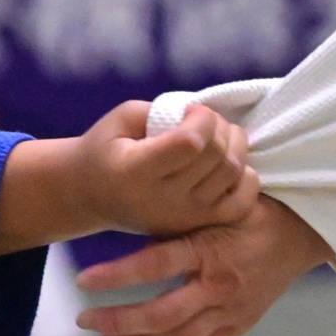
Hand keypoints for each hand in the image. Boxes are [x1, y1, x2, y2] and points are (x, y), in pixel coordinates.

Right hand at [0, 101, 257, 256]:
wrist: (90, 195)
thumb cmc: (105, 149)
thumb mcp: (121, 120)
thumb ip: (161, 111)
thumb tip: (202, 115)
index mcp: (135, 172)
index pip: (191, 143)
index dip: (202, 118)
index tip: (190, 110)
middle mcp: (161, 201)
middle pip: (216, 156)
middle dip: (219, 126)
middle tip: (203, 120)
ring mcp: (182, 217)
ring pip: (233, 173)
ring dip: (234, 144)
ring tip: (215, 137)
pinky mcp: (196, 225)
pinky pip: (241, 202)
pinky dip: (245, 178)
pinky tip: (226, 163)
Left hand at [77, 194, 333, 335]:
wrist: (303, 231)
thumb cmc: (253, 210)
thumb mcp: (216, 204)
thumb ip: (179, 219)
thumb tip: (130, 223)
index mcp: (211, 249)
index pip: (154, 266)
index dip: (114, 276)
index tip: (82, 281)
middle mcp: (220, 286)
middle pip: (160, 316)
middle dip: (116, 322)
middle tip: (84, 319)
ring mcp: (232, 311)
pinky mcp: (241, 325)